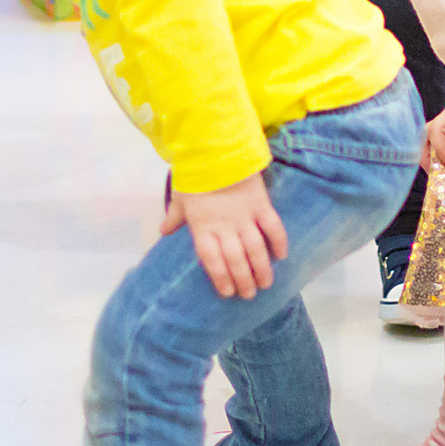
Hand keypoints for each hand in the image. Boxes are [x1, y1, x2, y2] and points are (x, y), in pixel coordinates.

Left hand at [161, 172, 288, 298]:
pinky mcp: (260, 204)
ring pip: (255, 249)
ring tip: (266, 283)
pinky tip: (282, 256)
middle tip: (249, 295)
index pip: (211, 260)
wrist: (216, 150)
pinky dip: (278, 241)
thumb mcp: (181, 198)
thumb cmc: (196, 176)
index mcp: (203, 228)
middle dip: (243, 280)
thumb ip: (174, 217)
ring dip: (261, 269)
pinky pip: (272, 227)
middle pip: (235, 260)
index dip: (220, 278)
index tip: (227, 293)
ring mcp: (244, 217)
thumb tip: (162, 231)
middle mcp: (224, 227)